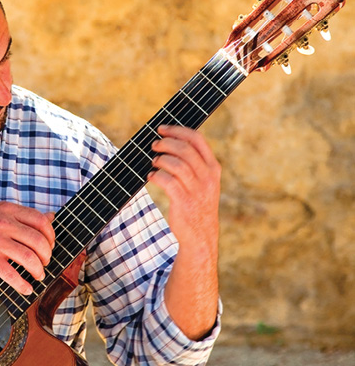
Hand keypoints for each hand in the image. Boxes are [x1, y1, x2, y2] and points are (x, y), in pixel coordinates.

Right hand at [0, 202, 54, 294]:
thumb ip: (22, 214)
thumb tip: (50, 216)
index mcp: (8, 210)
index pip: (41, 221)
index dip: (51, 236)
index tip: (50, 245)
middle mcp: (4, 223)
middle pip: (39, 241)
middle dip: (47, 255)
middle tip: (45, 263)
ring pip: (29, 258)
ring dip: (38, 270)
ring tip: (38, 275)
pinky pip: (12, 274)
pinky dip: (23, 284)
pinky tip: (26, 289)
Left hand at [146, 125, 220, 251]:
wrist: (200, 236)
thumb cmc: (198, 204)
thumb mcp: (205, 182)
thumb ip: (195, 163)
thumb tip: (171, 141)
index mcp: (213, 168)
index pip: (197, 139)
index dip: (177, 130)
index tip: (162, 128)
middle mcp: (207, 177)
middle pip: (184, 149)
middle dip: (166, 143)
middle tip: (154, 145)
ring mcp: (197, 190)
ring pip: (175, 164)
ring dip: (160, 159)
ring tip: (154, 161)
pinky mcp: (184, 202)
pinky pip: (167, 181)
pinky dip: (156, 175)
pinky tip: (151, 176)